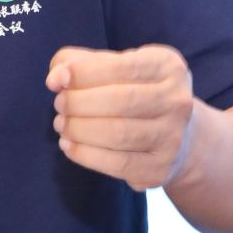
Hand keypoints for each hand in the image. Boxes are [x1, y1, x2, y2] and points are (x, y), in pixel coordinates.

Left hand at [45, 44, 199, 190]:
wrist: (177, 139)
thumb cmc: (135, 92)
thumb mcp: (116, 67)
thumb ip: (83, 63)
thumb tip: (55, 77)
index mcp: (168, 67)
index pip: (123, 66)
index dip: (84, 73)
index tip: (56, 80)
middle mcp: (178, 101)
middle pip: (121, 101)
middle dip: (79, 103)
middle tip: (59, 105)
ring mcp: (172, 137)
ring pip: (117, 134)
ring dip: (78, 129)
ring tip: (61, 124)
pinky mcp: (159, 169)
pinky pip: (116, 163)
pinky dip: (84, 154)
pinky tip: (68, 145)